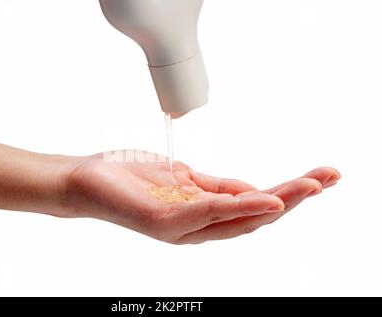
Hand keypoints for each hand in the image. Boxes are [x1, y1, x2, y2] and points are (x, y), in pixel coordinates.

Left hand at [60, 151, 339, 243]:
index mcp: (202, 215)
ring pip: (236, 218)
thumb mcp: (183, 178)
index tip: (318, 177)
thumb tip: (254, 191)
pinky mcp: (164, 223)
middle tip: (327, 180)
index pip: (252, 208)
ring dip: (275, 202)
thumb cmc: (132, 179)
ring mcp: (181, 229)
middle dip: (294, 199)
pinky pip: (204, 213)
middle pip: (253, 218)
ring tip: (309, 188)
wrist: (87, 182)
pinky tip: (261, 199)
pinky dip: (235, 206)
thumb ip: (216, 188)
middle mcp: (196, 228)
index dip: (286, 194)